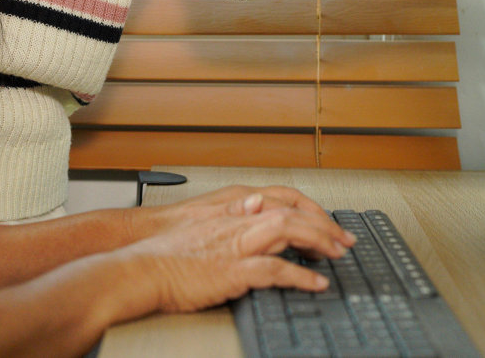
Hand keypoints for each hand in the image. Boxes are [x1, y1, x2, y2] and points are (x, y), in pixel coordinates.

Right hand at [123, 196, 346, 312]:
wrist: (140, 267)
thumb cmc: (164, 251)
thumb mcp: (202, 225)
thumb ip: (231, 215)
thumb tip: (255, 204)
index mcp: (232, 210)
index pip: (282, 201)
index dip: (310, 211)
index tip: (327, 224)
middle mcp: (237, 222)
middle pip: (292, 213)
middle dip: (323, 225)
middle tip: (344, 240)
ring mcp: (236, 245)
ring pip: (288, 232)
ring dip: (319, 242)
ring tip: (338, 255)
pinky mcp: (232, 270)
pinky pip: (275, 270)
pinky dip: (300, 276)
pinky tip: (316, 283)